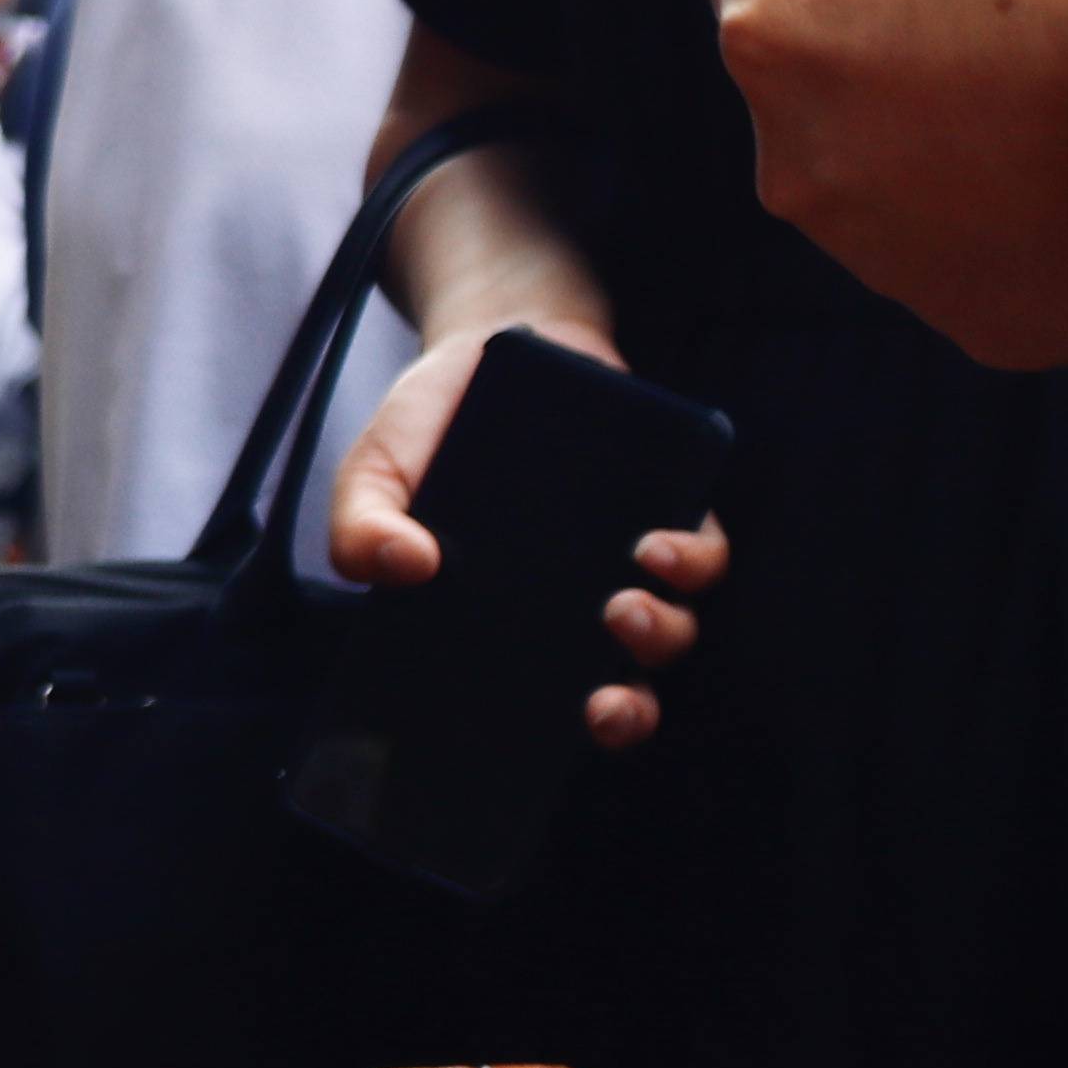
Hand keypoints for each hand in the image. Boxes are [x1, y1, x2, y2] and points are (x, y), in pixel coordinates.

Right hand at [324, 315, 729, 746]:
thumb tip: (401, 569)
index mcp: (512, 617)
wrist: (497, 332)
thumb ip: (362, 527)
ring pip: (672, 624)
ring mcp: (629, 554)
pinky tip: (659, 548)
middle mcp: (579, 599)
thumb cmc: (432, 423)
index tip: (560, 735)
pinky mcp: (673, 501)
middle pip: (623, 681)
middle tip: (602, 697)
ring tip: (622, 607)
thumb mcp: (374, 471)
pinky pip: (705, 552)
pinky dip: (692, 563)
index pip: (549, 699)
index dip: (567, 732)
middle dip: (626, 709)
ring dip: (659, 634)